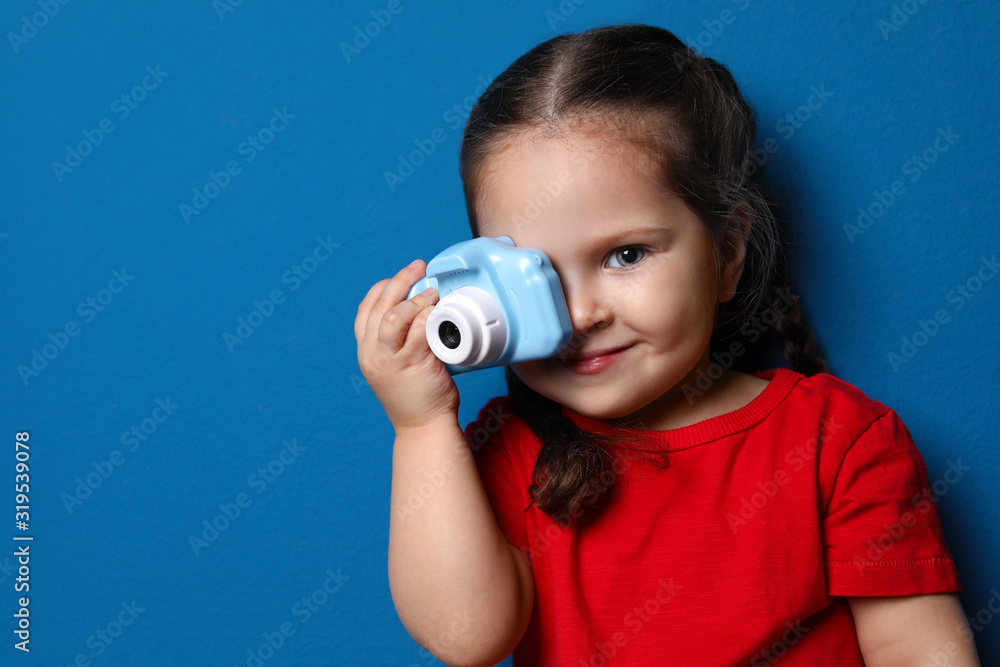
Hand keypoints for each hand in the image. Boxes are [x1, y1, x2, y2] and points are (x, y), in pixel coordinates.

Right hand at [355, 259, 458, 430]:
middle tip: (419, 267)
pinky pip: (418, 330)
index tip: (401, 277)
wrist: (423, 426)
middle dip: (400, 280)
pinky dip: (428, 315)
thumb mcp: (395, 364)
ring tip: (431, 293)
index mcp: (366, 350)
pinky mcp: (412, 363)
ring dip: (415, 298)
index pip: (365, 309)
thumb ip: (398, 341)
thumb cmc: (416, 394)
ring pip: (394, 316)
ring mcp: (390, 359)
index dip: (382, 287)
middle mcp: (372, 353)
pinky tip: (438, 310)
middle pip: (379, 305)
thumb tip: (417, 310)